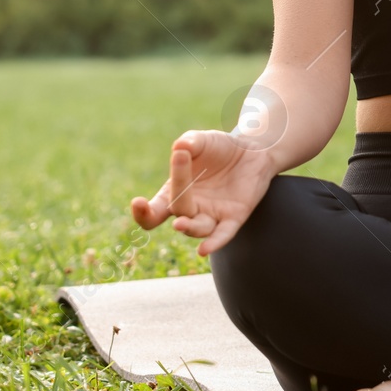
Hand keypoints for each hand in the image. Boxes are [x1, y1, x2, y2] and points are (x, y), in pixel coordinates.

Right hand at [130, 130, 275, 256]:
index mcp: (175, 192)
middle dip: (178, 198)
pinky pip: (223, 234)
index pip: (153, 211)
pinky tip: (204, 250)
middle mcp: (190, 209)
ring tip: (180, 224)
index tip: (138, 202)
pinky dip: (214, 243)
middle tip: (179, 182)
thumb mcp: (203, 140)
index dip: (143, 212)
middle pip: (178, 212)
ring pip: (198, 228)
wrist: (252, 151)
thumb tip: (180, 147)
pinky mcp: (233, 218)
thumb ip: (190, 142)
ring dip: (189, 227)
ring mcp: (211, 215)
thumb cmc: (219, 148)